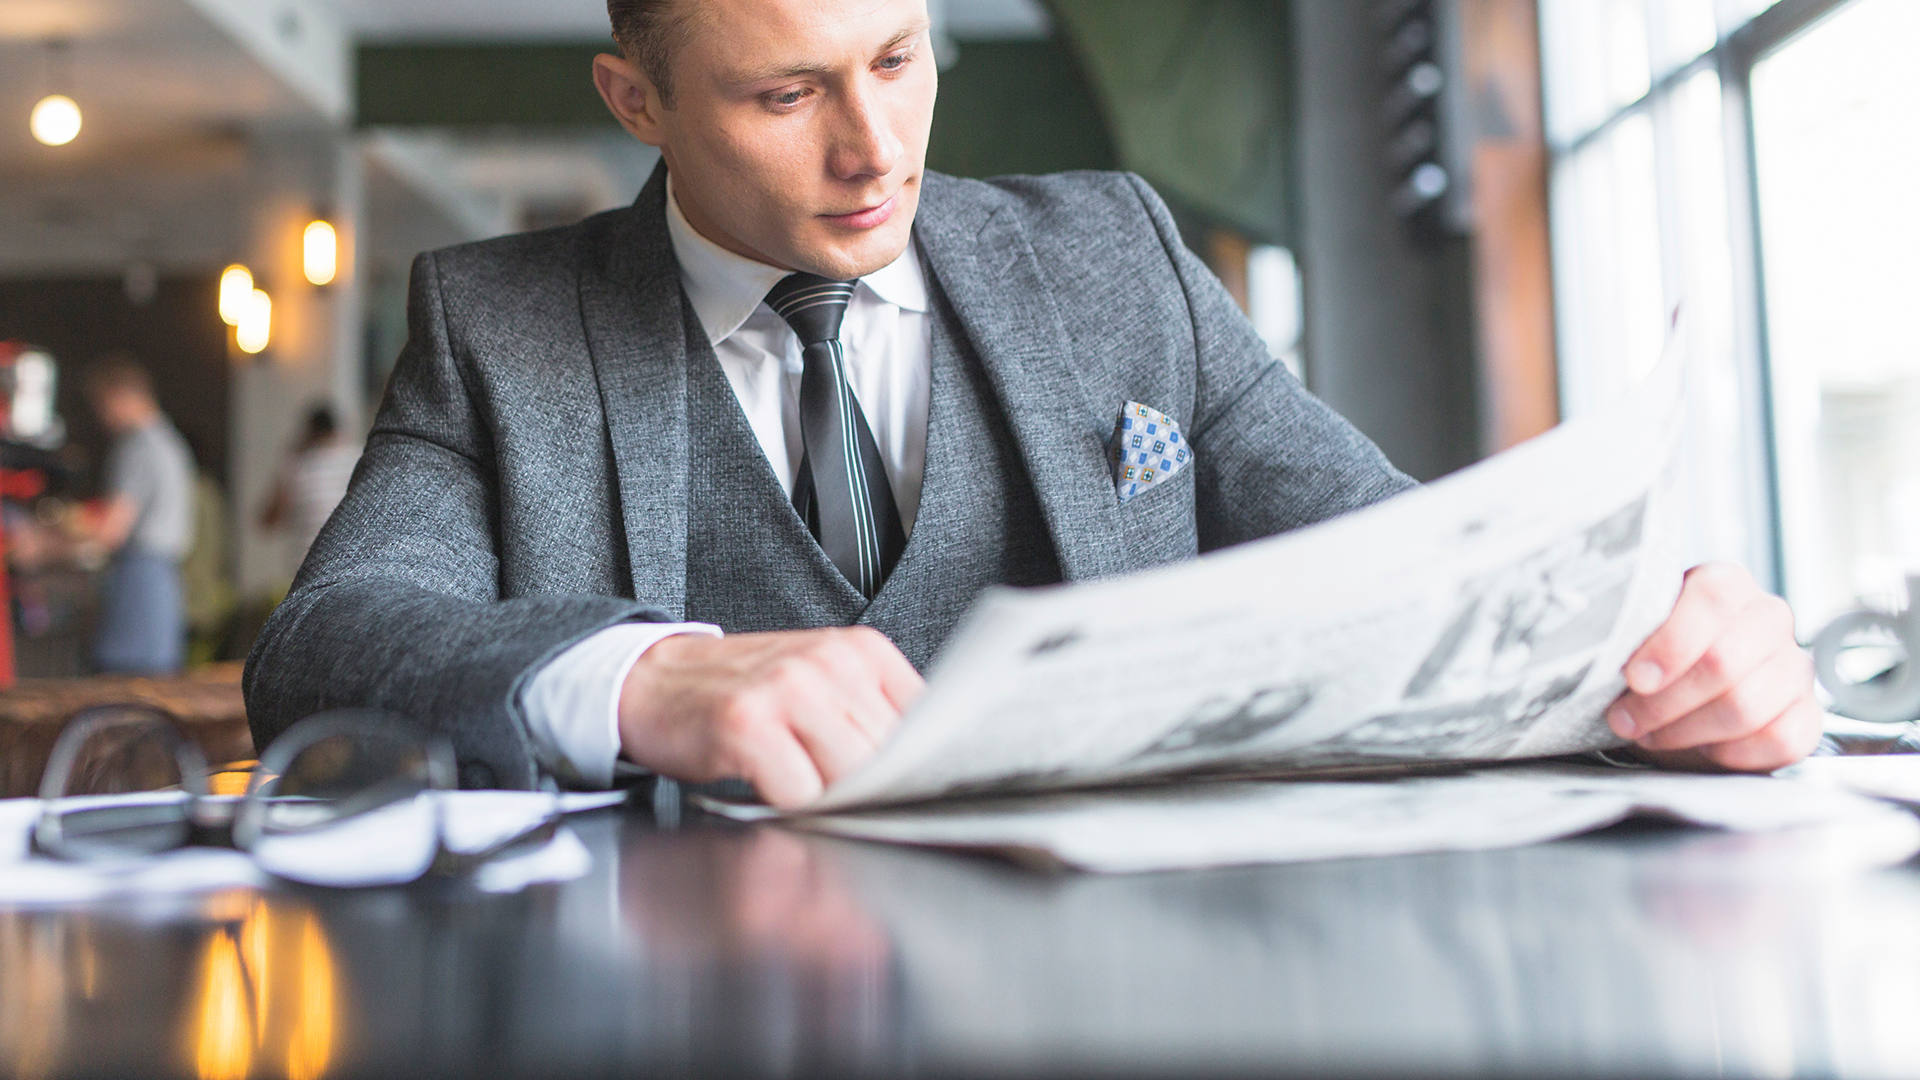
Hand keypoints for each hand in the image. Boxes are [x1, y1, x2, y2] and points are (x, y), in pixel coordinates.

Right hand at [617, 627, 923, 808]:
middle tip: (832, 788)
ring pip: (849, 778)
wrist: (656, 680)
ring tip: (795, 777)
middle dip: (867, 789)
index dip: (913, 767)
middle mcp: (830, 662)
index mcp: (862, 651)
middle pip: (888, 758)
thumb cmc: (745, 692)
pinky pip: (799, 793)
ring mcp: (789, 689)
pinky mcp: (749, 724)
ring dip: (825, 797)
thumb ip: (873, 718)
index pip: (925, 723)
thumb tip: (922, 774)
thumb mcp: (822, 685)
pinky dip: (785, 802)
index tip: (897, 787)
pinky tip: (764, 779)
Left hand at [1607, 563, 1820, 771]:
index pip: (1712, 599)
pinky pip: (1779, 740)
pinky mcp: (1808, 714)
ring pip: (1745, 707)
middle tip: (1624, 719)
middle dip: (1663, 701)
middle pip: (1724, 663)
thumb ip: (1628, 633)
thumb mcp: (1635, 634)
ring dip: (1685, 731)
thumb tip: (1604, 652)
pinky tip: (1700, 747)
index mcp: (1726, 584)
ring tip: (1651, 734)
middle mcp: (1769, 619)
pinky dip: (1729, 753)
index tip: (1634, 678)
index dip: (1671, 644)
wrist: (1680, 695)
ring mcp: (1795, 667)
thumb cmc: (1653, 659)